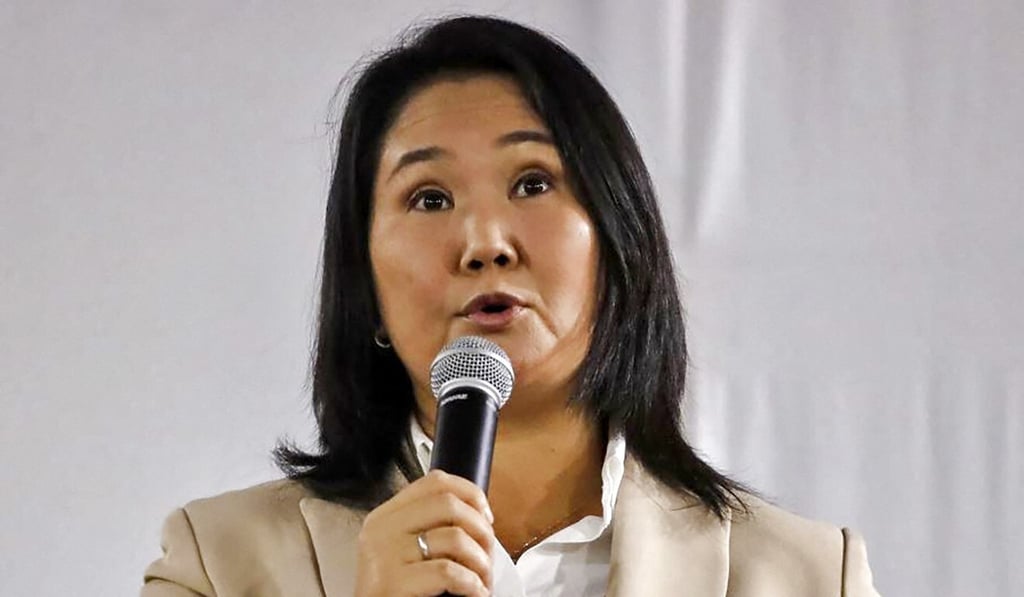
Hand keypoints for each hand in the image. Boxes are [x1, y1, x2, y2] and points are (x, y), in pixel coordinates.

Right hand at [354, 469, 494, 596]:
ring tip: (482, 580)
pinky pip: (448, 571)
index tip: (486, 517)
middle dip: (480, 529)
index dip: (470, 494)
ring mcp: (384, 554)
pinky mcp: (391, 582)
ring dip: (480, 562)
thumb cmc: (398, 594)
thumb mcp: (406, 551)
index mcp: (385, 516)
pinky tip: (474, 593)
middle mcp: (381, 529)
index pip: (435, 482)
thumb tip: (479, 514)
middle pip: (448, 503)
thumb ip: (429, 527)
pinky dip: (471, 584)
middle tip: (487, 555)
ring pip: (454, 537)